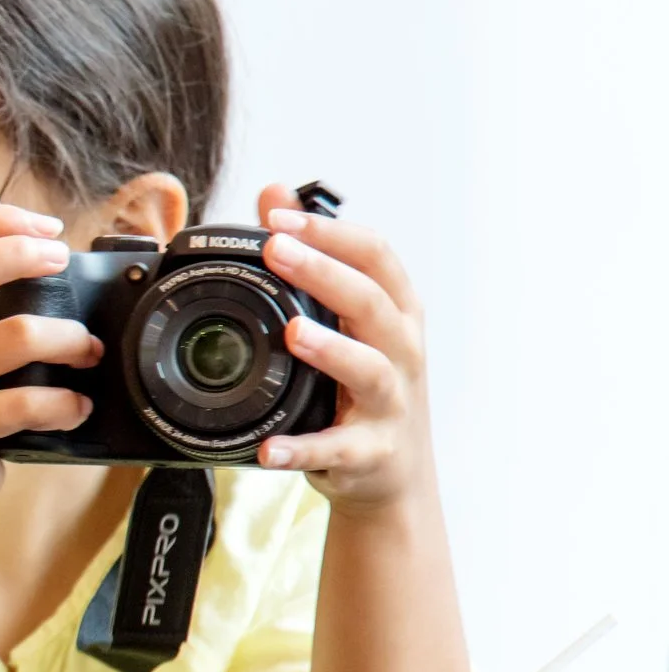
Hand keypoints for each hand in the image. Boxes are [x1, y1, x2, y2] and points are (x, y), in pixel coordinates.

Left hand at [254, 185, 434, 510]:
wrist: (396, 478)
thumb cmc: (367, 385)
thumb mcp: (347, 319)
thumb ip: (313, 257)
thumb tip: (275, 194)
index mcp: (395, 312)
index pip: (376, 256)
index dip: (331, 231)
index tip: (280, 216)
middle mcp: (400, 352)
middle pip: (372, 303)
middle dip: (326, 271)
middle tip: (276, 249)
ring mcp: (390, 403)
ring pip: (368, 370)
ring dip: (331, 350)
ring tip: (293, 333)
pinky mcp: (370, 453)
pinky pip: (336, 450)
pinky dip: (303, 449)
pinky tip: (271, 447)